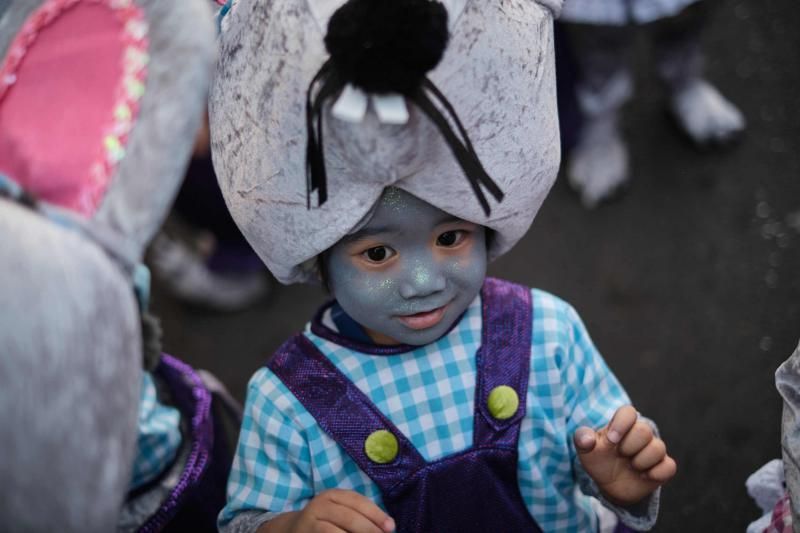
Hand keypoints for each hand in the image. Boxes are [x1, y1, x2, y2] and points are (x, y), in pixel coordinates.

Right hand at [263, 489, 395, 532]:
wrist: (291, 530)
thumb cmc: (325, 522)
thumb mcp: (340, 511)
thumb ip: (360, 516)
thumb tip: (387, 527)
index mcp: (333, 495)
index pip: (358, 502)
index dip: (376, 514)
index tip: (391, 527)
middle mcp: (320, 505)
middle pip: (350, 518)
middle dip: (369, 530)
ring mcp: (310, 521)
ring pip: (336, 532)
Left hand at [574, 405, 676, 505]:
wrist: (609, 484)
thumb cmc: (598, 460)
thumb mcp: (586, 451)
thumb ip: (582, 440)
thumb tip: (587, 439)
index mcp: (621, 425)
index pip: (628, 412)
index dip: (621, 424)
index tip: (611, 440)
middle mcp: (640, 434)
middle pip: (644, 430)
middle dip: (629, 446)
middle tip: (620, 455)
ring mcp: (653, 450)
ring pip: (658, 448)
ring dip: (640, 462)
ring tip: (631, 466)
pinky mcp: (663, 466)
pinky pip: (669, 466)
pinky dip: (656, 474)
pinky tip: (643, 476)